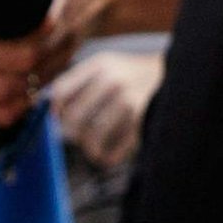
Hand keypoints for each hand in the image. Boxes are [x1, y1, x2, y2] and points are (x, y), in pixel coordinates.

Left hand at [54, 49, 162, 171]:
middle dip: (68, 133)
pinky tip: (108, 156)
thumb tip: (47, 108)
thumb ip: (78, 82)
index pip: (61, 91)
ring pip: (92, 136)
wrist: (174, 73)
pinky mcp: (142, 121)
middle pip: (73, 117)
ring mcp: (129, 101)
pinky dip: (108, 158)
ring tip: (92, 148)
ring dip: (89, 148)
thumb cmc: (131, 74)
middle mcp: (113, 81)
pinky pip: (115, 150)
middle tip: (74, 136)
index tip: (56, 120)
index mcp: (99, 64)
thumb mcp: (107, 65)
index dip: (53, 111)